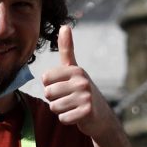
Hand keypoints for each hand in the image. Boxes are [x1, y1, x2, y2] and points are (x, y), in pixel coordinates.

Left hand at [42, 25, 119, 141]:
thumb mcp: (75, 69)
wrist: (101, 116)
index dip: (50, 86)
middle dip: (55, 100)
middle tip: (68, 99)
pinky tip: (77, 116)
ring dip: (61, 110)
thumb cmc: (82, 91)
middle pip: (48, 93)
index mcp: (76, 70)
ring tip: (72, 107)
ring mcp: (85, 97)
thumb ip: (67, 49)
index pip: (45, 79)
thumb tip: (64, 26)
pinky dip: (67, 119)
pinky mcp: (87, 112)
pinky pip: (63, 118)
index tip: (63, 87)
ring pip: (54, 107)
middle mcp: (82, 81)